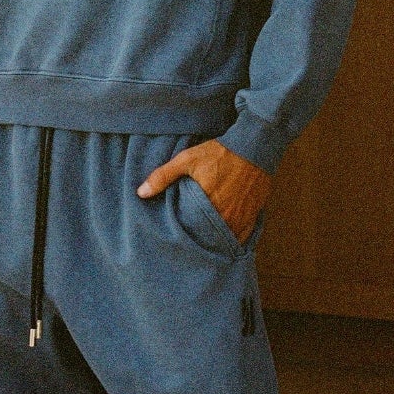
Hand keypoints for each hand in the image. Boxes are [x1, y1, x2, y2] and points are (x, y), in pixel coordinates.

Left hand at [136, 139, 270, 243]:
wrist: (253, 147)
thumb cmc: (218, 153)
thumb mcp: (187, 160)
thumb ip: (163, 176)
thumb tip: (140, 193)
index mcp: (208, 205)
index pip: (192, 232)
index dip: (184, 238)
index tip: (176, 240)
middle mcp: (226, 216)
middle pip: (209, 239)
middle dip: (199, 243)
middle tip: (189, 246)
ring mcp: (242, 217)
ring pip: (226, 240)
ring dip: (216, 242)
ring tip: (204, 246)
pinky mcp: (253, 215)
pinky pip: (243, 236)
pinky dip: (233, 239)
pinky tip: (224, 240)